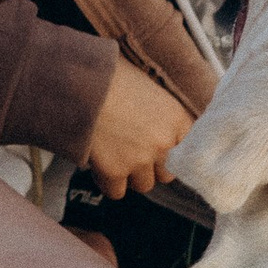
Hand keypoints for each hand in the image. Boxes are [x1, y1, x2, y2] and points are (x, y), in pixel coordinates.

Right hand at [83, 57, 196, 199]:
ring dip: (130, 175)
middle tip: (132, 151)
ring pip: (143, 185)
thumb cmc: (110, 76)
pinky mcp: (115, 171)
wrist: (80, 82)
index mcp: (177, 119)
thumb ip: (159, 112)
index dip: (169, 149)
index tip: (156, 147)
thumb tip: (155, 124)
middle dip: (151, 166)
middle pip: (167, 173)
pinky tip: (99, 164)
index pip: (187, 151)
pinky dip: (107, 182)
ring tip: (113, 155)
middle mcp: (164, 142)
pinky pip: (116, 192)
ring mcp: (140, 159)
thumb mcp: (147, 86)